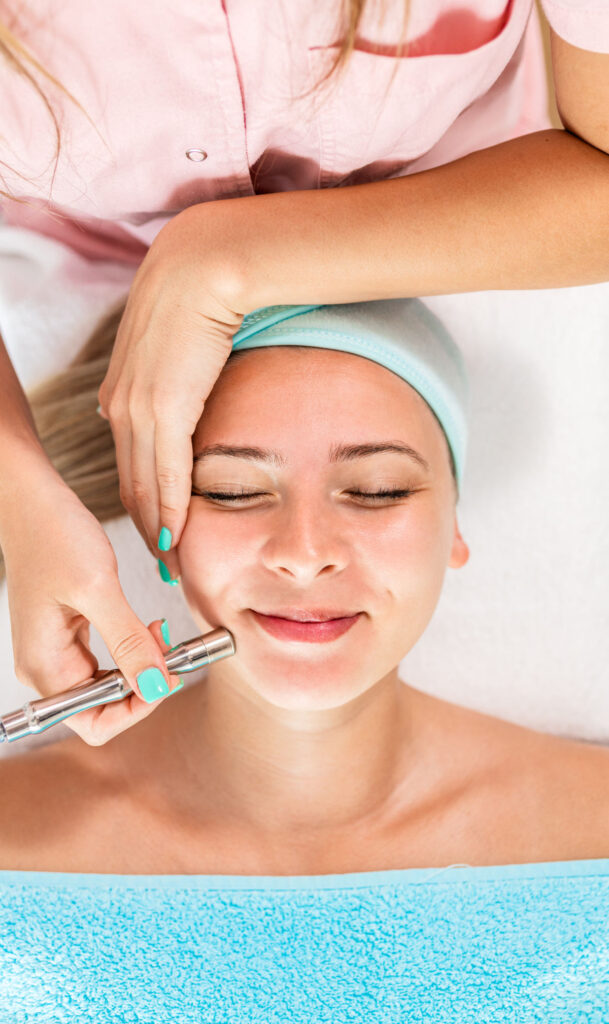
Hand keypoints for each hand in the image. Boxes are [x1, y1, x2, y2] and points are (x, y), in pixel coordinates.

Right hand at [1, 467, 181, 745]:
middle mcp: (47, 667)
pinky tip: (148, 624)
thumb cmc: (54, 535)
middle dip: (145, 683)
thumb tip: (156, 688)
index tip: (168, 675)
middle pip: (105, 706)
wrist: (32, 498)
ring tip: (162, 631)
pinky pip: (108, 658)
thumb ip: (128, 642)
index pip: (95, 723)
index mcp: (46, 666)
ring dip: (143, 663)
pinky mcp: (69, 632)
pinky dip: (134, 645)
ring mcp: (56, 651)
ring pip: (111, 682)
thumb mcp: (97, 588)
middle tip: (172, 650)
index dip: (137, 708)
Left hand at [96, 205, 246, 578]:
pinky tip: (175, 537)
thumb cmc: (208, 292)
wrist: (211, 263)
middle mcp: (121, 401)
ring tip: (170, 561)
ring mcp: (139, 407)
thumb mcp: (183, 338)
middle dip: (145, 523)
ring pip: (143, 483)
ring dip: (157, 526)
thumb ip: (181, 373)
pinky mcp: (164, 409)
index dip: (142, 495)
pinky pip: (165, 474)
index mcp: (123, 386)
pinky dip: (170, 511)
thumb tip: (196, 387)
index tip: (158, 525)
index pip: (130, 456)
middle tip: (162, 560)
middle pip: (130, 478)